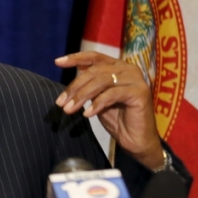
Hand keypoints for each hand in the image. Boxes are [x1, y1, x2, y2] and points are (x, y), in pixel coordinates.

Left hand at [54, 51, 163, 169]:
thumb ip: (89, 87)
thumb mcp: (98, 99)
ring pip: (102, 81)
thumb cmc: (117, 119)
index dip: (75, 58)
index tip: (57, 62)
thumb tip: (71, 81)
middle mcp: (128, 69)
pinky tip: (87, 114)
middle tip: (60, 102)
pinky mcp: (140, 92)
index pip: (94, 57)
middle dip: (75, 87)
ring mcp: (135, 79)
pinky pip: (112, 94)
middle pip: (95, 71)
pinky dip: (97, 103)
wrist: (135, 140)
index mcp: (118, 67)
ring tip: (69, 109)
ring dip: (82, 96)